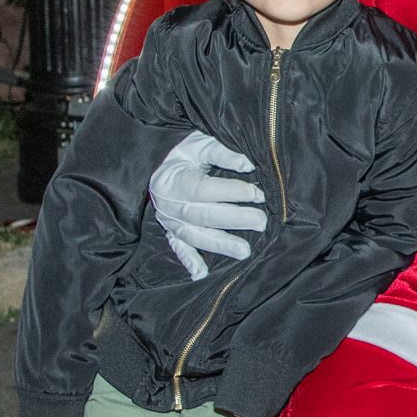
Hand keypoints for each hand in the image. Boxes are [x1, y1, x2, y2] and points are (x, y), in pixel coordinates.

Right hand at [151, 130, 265, 279]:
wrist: (154, 162)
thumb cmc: (182, 152)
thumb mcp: (199, 143)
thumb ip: (222, 153)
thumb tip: (246, 164)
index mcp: (173, 180)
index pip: (204, 189)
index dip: (231, 192)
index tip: (257, 193)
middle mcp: (169, 204)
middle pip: (203, 215)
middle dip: (234, 219)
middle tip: (261, 222)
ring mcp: (169, 221)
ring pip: (195, 236)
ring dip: (220, 245)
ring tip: (245, 252)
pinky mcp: (170, 231)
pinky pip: (179, 248)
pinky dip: (189, 261)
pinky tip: (201, 274)